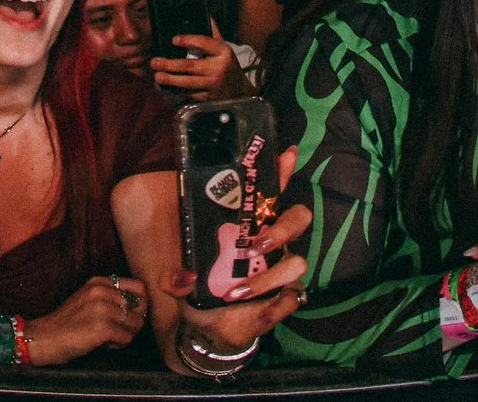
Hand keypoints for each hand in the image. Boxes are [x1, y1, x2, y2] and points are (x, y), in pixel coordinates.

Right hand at [30, 274, 150, 365]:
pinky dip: (119, 345)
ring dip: (126, 335)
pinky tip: (103, 345)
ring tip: (107, 338)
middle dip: (132, 323)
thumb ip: (111, 298)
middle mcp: (102, 291)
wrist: (42, 338)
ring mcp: (102, 308)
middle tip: (115, 331)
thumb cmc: (66, 325)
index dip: (139, 305)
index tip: (129, 317)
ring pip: (136, 324)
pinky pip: (127, 338)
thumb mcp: (88, 300)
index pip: (139, 288)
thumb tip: (140, 310)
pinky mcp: (101, 328)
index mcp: (99, 282)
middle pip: (140, 307)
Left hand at [150, 32, 241, 99]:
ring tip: (157, 75)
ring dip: (170, 79)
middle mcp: (218, 68)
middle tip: (154, 62)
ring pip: (188, 82)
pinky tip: (166, 86)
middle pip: (191, 66)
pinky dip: (177, 90)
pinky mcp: (208, 98)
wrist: (240, 91)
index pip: (204, 43)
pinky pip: (190, 94)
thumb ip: (214, 33)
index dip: (188, 41)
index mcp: (223, 52)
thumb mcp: (225, 48)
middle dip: (170, 65)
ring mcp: (213, 84)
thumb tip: (206, 15)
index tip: (173, 40)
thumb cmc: (228, 65)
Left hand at [161, 146, 311, 362]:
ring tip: (238, 290)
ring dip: (269, 277)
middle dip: (283, 228)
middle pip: (298, 218)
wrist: (208, 325)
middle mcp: (271, 243)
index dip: (282, 170)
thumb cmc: (202, 284)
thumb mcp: (184, 271)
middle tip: (256, 243)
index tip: (286, 152)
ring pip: (297, 262)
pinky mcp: (283, 300)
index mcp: (250, 224)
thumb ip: (178, 273)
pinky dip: (274, 306)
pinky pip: (292, 299)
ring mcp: (280, 270)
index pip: (271, 191)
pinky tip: (255, 312)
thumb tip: (179, 278)